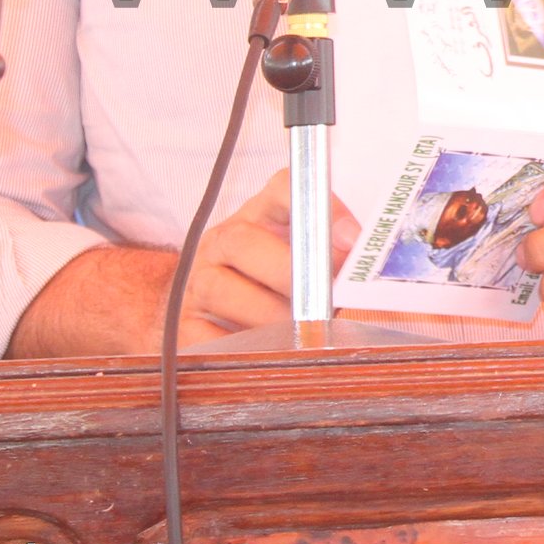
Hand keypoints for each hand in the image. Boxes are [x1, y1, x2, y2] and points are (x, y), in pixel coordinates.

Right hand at [180, 173, 357, 344]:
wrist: (208, 314)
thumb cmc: (275, 286)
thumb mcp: (306, 260)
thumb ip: (332, 256)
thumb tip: (360, 264)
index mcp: (259, 214)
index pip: (285, 189)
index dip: (319, 209)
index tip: (352, 240)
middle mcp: (222, 242)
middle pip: (243, 241)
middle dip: (288, 273)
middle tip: (323, 300)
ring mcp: (197, 281)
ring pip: (219, 289)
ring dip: (265, 316)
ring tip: (298, 334)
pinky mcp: (183, 324)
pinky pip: (203, 336)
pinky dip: (235, 348)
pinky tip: (265, 354)